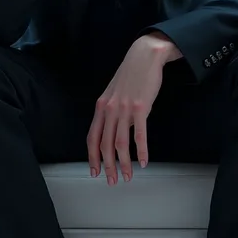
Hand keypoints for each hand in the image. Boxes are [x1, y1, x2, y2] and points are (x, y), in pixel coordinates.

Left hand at [86, 35, 172, 185]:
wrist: (145, 56)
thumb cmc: (131, 74)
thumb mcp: (113, 92)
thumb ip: (110, 110)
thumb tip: (111, 128)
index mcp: (101, 106)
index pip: (92, 137)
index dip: (92, 157)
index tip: (95, 171)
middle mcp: (109, 109)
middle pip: (105, 145)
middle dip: (108, 166)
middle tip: (112, 181)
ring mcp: (124, 109)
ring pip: (121, 143)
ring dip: (124, 163)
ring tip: (127, 176)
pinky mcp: (140, 108)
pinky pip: (140, 135)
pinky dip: (141, 151)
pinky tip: (143, 161)